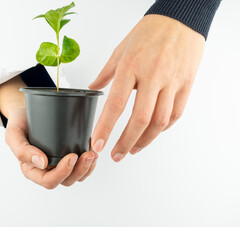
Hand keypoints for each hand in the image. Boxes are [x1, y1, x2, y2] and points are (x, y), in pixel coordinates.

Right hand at [5, 107, 97, 188]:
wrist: (27, 111)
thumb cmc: (19, 123)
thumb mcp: (14, 133)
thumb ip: (22, 149)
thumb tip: (42, 163)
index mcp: (32, 170)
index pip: (48, 181)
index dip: (62, 173)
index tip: (71, 156)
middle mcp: (46, 171)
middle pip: (66, 181)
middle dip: (79, 170)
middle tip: (88, 154)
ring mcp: (58, 165)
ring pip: (76, 176)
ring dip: (87, 168)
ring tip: (93, 154)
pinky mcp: (68, 157)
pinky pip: (81, 168)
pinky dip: (90, 163)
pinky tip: (93, 152)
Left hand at [89, 14, 204, 160]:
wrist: (180, 19)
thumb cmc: (148, 32)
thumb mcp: (121, 50)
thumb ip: (106, 73)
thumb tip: (92, 88)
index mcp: (131, 67)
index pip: (116, 104)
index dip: (106, 128)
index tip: (97, 144)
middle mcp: (152, 76)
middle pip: (140, 119)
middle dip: (126, 142)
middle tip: (115, 155)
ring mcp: (172, 82)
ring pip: (160, 121)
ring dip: (145, 140)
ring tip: (132, 149)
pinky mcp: (186, 84)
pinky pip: (176, 113)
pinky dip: (163, 128)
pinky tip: (152, 133)